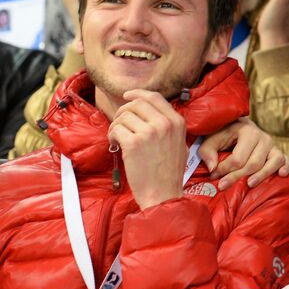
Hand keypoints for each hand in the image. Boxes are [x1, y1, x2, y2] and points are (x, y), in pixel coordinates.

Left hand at [109, 89, 187, 208]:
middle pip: (136, 103)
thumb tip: (145, 110)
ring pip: (123, 116)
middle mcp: (164, 123)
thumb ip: (166, 125)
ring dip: (116, 126)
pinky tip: (115, 146)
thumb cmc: (167, 173)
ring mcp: (149, 132)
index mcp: (177, 122)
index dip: (137, 93)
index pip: (154, 97)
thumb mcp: (178, 143)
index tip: (126, 96)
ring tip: (117, 139)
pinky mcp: (133, 143)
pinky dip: (111, 136)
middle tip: (119, 125)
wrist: (163, 195)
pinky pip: (116, 129)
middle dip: (123, 112)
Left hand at [201, 117, 288, 188]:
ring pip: (272, 162)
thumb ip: (207, 151)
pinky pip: (286, 160)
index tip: (213, 176)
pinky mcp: (279, 152)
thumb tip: (212, 168)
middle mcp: (263, 137)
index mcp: (247, 131)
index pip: (237, 157)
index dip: (224, 169)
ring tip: (249, 184)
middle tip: (223, 186)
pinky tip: (281, 175)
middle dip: (237, 176)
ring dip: (262, 175)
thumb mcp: (211, 139)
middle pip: (253, 163)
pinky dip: (286, 168)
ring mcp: (273, 145)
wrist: (239, 126)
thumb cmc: (223, 134)